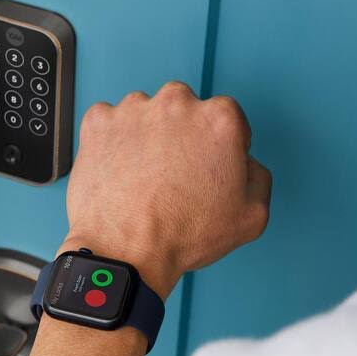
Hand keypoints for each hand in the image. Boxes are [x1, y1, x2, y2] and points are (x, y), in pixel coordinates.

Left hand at [61, 81, 271, 299]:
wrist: (126, 251)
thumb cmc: (183, 235)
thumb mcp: (252, 214)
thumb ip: (257, 175)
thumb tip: (244, 162)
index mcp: (218, 119)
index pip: (225, 116)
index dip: (219, 143)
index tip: (208, 162)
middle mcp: (175, 104)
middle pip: (183, 107)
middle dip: (181, 132)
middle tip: (174, 170)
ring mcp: (133, 110)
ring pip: (144, 112)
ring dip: (145, 133)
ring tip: (142, 173)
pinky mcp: (99, 122)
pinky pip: (108, 120)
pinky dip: (111, 138)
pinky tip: (118, 165)